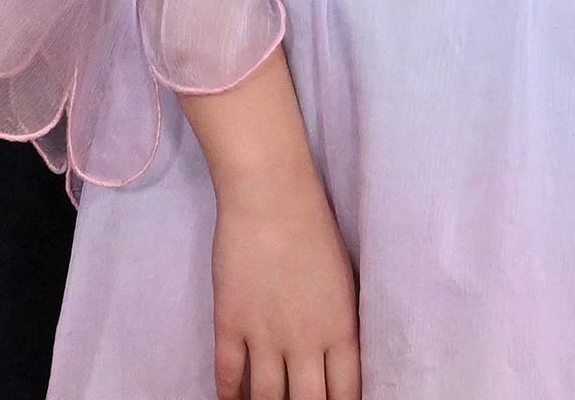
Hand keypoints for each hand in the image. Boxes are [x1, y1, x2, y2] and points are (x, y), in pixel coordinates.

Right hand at [209, 172, 362, 399]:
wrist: (270, 195)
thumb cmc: (314, 230)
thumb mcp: (344, 283)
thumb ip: (341, 326)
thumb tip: (338, 360)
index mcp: (340, 330)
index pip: (345, 395)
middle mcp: (304, 341)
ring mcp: (264, 334)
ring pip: (266, 399)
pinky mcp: (230, 322)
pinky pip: (228, 374)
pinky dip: (229, 394)